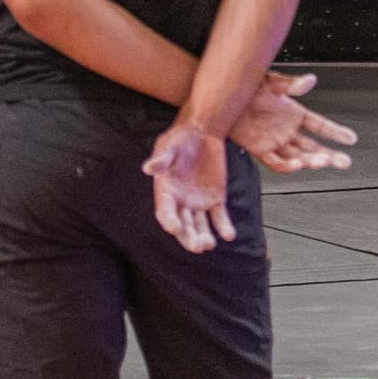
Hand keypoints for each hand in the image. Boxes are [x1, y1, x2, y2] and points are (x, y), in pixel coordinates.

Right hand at [144, 120, 236, 253]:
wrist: (203, 132)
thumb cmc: (181, 138)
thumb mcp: (169, 144)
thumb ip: (162, 158)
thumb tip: (148, 168)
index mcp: (166, 191)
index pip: (165, 211)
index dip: (169, 221)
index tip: (174, 228)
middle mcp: (181, 202)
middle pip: (183, 225)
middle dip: (188, 237)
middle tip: (197, 246)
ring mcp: (199, 203)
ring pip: (200, 226)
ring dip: (204, 237)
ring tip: (209, 244)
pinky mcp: (216, 200)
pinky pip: (220, 217)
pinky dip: (224, 227)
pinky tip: (229, 235)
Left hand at [230, 73, 356, 173]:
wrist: (220, 97)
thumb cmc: (246, 86)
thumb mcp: (271, 81)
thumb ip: (291, 84)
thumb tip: (310, 81)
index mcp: (293, 113)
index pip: (320, 126)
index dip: (335, 133)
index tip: (350, 139)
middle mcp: (286, 130)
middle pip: (313, 146)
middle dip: (330, 154)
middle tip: (344, 162)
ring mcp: (274, 141)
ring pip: (298, 156)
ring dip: (312, 161)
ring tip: (325, 161)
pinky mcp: (259, 149)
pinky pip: (276, 162)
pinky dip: (287, 166)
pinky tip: (298, 165)